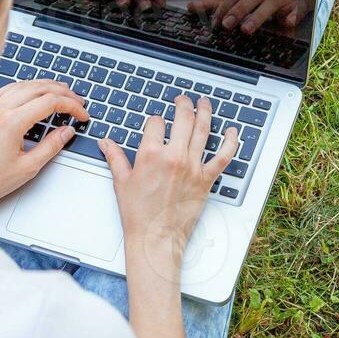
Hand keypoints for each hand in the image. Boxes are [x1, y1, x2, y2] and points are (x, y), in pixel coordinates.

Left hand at [0, 80, 87, 219]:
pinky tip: (30, 91)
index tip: (81, 114)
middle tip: (77, 101)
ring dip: (45, 85)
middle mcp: (0, 110)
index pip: (50, 102)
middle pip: (39, 88)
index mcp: (12, 122)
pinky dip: (24, 87)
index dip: (71, 105)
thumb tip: (66, 132)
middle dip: (63, 92)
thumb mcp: (28, 168)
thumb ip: (51, 146)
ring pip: (23, 84)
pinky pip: (6, 89)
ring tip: (60, 92)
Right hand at [100, 96, 236, 253]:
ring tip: (204, 102)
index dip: (155, 120)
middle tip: (183, 99)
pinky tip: (232, 131)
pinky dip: (230, 142)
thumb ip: (115, 157)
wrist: (155, 237)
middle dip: (183, 104)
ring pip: (203, 131)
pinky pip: (223, 156)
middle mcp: (174, 157)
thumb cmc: (138, 214)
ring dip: (205, 112)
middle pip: (183, 119)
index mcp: (150, 155)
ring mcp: (192, 167)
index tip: (156, 123)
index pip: (156, 123)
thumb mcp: (121, 182)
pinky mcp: (206, 180)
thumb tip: (106, 143)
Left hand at [188, 0, 305, 33]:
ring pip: (272, 2)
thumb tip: (192, 7)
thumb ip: (220, 1)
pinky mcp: (301, 3)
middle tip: (227, 26)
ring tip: (247, 29)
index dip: (225, 5)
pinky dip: (293, 15)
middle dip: (239, 10)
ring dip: (259, 15)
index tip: (216, 22)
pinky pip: (298, 8)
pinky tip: (287, 22)